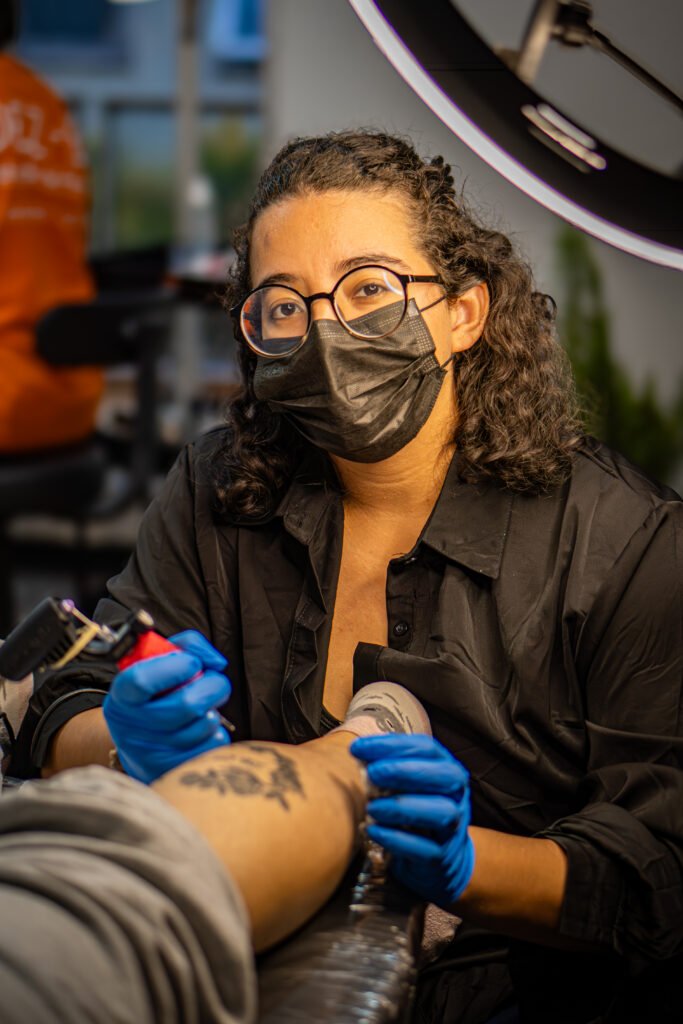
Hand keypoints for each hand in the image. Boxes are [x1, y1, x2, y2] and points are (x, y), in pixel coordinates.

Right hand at [103, 630, 230, 783]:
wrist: (140, 743)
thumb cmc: (156, 695)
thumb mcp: (157, 664)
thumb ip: (186, 647)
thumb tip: (215, 662)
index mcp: (123, 696)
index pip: (142, 680)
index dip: (177, 666)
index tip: (192, 662)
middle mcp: (132, 727)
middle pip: (188, 704)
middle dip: (213, 686)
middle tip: (212, 683)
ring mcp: (152, 753)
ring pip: (204, 724)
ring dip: (214, 710)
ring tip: (203, 708)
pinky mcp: (172, 770)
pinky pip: (212, 745)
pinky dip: (216, 733)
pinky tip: (202, 730)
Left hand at [350, 733, 473, 907]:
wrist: (440, 858)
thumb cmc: (416, 810)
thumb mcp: (406, 786)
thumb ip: (388, 769)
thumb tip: (358, 754)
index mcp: (446, 768)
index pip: (425, 748)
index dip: (392, 745)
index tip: (358, 748)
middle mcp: (455, 794)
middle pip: (442, 775)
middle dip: (405, 770)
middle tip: (372, 772)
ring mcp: (453, 826)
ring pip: (440, 812)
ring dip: (403, 806)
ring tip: (372, 807)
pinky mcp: (442, 855)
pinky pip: (424, 847)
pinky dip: (397, 839)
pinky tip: (374, 830)